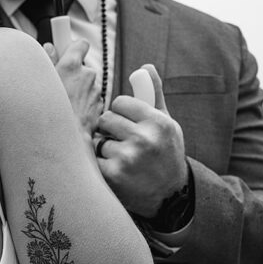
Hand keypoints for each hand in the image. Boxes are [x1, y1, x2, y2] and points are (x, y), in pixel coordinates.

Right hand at [44, 39, 101, 138]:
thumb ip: (47, 61)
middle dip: (72, 75)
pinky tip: (70, 113)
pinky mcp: (99, 107)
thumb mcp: (40, 81)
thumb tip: (50, 48)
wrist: (61, 139)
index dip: (74, 48)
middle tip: (58, 85)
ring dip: (77, 91)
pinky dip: (82, 105)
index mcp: (71, 65)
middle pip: (82, 68)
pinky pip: (90, 101)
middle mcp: (87, 75)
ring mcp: (95, 92)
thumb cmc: (47, 110)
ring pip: (86, 86)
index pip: (80, 44)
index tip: (66, 52)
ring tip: (63, 104)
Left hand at [95, 65, 187, 217]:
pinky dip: (99, 163)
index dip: (120, 113)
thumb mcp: (166, 124)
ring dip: (104, 148)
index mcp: (158, 122)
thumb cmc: (165, 153)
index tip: (127, 123)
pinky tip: (113, 170)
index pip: (120, 102)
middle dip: (110, 129)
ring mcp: (127, 157)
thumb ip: (152, 95)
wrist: (169, 196)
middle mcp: (144, 138)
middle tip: (123, 142)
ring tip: (121, 158)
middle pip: (106, 119)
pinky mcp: (112, 175)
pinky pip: (93, 158)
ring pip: (98, 139)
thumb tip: (143, 67)